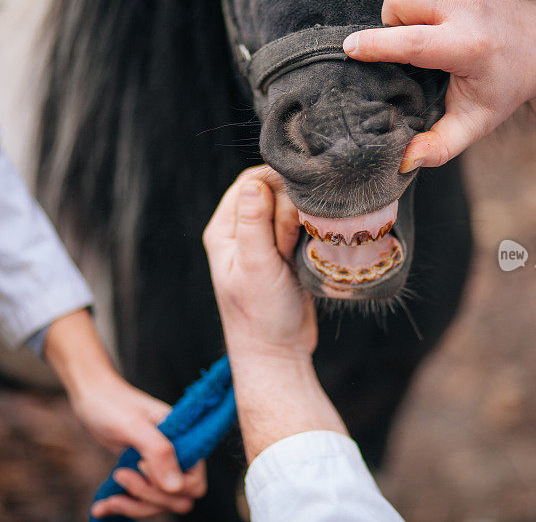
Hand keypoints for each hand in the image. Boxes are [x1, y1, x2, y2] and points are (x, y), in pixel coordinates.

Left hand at [42, 310, 206, 517]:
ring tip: (108, 499)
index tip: (140, 463)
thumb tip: (176, 488)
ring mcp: (160, 467)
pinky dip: (123, 506)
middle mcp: (178, 456)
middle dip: (148, 498)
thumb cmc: (112, 404)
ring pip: (160, 505)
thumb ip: (159, 452)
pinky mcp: (144, 474)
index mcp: (186, 440)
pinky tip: (102, 507)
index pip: (195, 483)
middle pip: (179, 499)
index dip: (168, 484)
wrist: (92, 396)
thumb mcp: (134, 425)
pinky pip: (142, 502)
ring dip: (133, 506)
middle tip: (120, 475)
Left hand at [202, 166, 315, 359]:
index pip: (250, 183)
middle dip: (291, 211)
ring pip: (292, 211)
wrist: (277, 353)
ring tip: (297, 253)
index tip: (294, 204)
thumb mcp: (255, 265)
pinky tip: (311, 251)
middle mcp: (242, 232)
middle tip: (289, 243)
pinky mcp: (286, 255)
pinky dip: (311, 235)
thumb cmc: (260, 315)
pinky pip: (303, 230)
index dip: (275, 185)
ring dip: (302, 225)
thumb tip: (256, 182)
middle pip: (275, 193)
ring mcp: (266, 244)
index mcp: (224, 231)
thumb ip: (254, 222)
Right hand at [343, 0, 535, 169]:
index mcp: (470, 48)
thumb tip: (403, 162)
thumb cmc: (505, 87)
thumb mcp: (476, 123)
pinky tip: (430, 22)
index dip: (377, 45)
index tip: (350, 49)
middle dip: (389, 24)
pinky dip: (415, 2)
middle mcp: (468, 9)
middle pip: (400, 1)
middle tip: (404, 52)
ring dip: (401, 12)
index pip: (414, 42)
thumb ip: (440, 146)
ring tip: (417, 36)